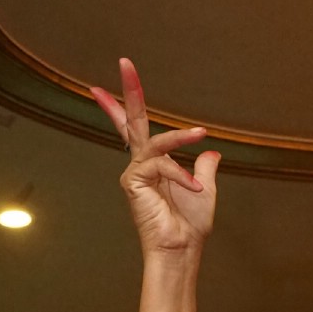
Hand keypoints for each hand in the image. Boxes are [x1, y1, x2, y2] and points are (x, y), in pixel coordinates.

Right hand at [90, 58, 219, 257]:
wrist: (181, 249)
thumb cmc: (190, 226)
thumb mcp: (204, 190)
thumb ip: (204, 169)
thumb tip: (211, 152)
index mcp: (153, 164)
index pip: (135, 130)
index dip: (123, 106)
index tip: (101, 87)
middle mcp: (140, 165)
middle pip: (133, 121)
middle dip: (131, 91)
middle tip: (125, 61)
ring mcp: (135, 172)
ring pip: (155, 142)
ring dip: (180, 138)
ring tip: (200, 134)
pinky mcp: (134, 181)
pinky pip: (160, 163)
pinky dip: (180, 173)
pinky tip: (193, 188)